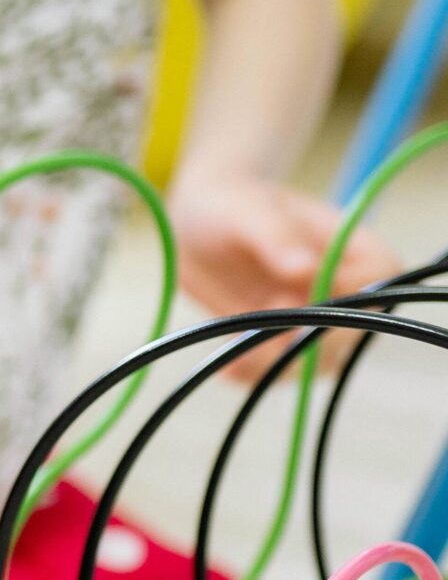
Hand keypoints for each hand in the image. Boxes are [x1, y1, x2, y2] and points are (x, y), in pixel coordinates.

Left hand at [173, 172, 400, 378]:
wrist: (196, 224)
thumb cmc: (230, 204)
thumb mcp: (247, 212)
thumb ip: (276, 237)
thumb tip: (305, 269)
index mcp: (351, 247)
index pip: (382, 277)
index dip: (353, 295)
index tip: (298, 296)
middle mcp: (342, 288)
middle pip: (354, 330)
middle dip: (311, 342)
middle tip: (261, 335)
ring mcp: (313, 318)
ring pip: (318, 361)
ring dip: (280, 366)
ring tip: (235, 357)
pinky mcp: (280, 340)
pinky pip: (278, 370)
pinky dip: (254, 375)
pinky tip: (227, 367)